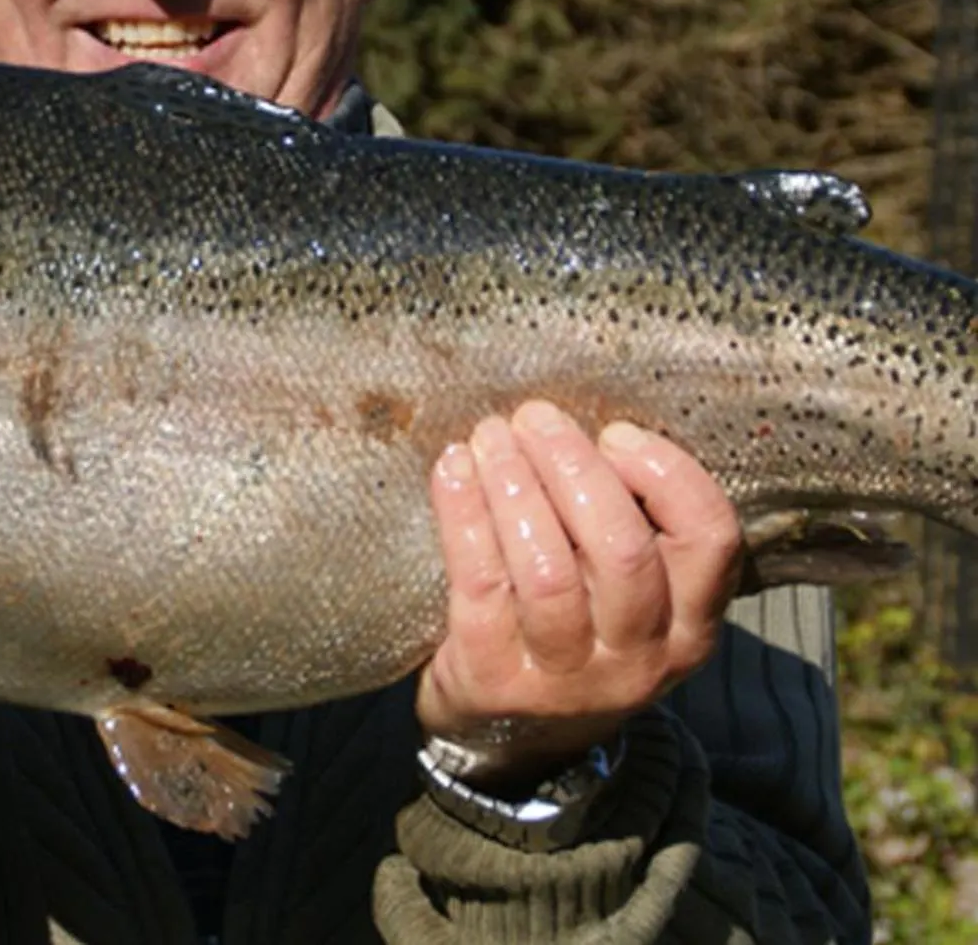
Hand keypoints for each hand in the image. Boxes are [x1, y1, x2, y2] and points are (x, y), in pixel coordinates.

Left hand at [415, 400, 742, 782]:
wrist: (507, 744)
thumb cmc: (571, 634)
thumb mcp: (625, 602)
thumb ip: (628, 529)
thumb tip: (584, 426)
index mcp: (689, 627)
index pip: (711, 539)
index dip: (664, 472)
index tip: (613, 432)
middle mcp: (638, 658)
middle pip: (621, 548)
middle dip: (573, 467)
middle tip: (534, 417)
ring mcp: (566, 676)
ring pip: (547, 566)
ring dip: (514, 485)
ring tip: (489, 436)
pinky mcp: (495, 679)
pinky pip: (479, 583)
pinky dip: (462, 515)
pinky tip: (450, 470)